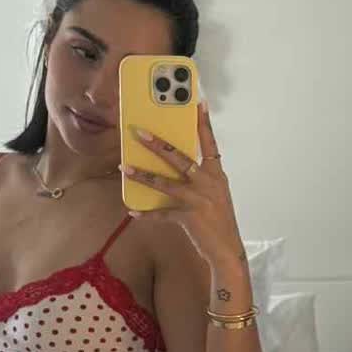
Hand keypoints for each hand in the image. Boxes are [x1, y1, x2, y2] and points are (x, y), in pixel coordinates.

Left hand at [124, 99, 243, 267]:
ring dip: (143, 175)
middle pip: (180, 158)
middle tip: (138, 132)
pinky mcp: (189, 218)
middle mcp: (208, 183)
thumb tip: (178, 163)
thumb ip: (200, 177)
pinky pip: (162, 214)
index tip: (198, 102)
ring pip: (166, 184)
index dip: (203, 123)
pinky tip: (133, 210)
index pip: (210, 143)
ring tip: (124, 167)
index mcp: (216, 174)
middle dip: (157, 144)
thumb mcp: (216, 193)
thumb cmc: (219, 219)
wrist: (227, 249)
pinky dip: (147, 213)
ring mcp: (198, 200)